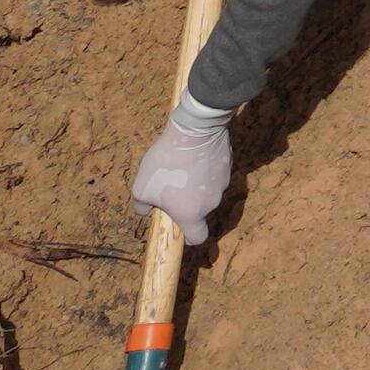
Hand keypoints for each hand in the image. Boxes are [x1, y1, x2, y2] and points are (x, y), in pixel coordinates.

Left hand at [132, 105, 232, 243]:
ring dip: (196, 185)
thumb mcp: (141, 187)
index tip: (179, 228)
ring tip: (182, 165)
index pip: (197, 238)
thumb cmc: (166, 163)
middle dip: (187, 203)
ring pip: (207, 191)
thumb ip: (141, 206)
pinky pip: (214, 174)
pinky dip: (205, 169)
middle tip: (171, 186)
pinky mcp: (228, 166)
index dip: (188, 238)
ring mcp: (222, 184)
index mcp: (191, 214)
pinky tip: (194, 154)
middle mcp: (211, 204)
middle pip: (200, 211)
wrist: (194, 130)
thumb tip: (145, 210)